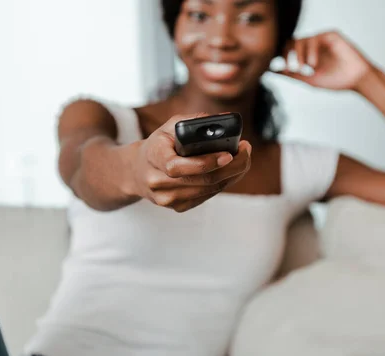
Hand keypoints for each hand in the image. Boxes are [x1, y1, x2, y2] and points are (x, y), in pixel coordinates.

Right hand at [127, 113, 251, 212]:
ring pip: (208, 190)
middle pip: (201, 180)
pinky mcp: (177, 207)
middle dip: (231, 167)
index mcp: (153, 157)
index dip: (205, 162)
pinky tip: (229, 172)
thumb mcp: (170, 127)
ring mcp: (167, 198)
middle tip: (246, 152)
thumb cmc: (159, 145)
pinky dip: (222, 184)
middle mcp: (157, 181)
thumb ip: (194, 121)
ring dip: (231, 176)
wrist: (138, 172)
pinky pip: (206, 197)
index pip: (178, 166)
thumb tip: (226, 119)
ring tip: (242, 159)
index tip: (228, 154)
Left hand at [275, 31, 374, 90]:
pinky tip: (314, 63)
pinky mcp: (331, 35)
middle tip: (292, 68)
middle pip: (292, 42)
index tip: (282, 68)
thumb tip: (273, 71)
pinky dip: (311, 50)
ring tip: (305, 67)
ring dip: (299, 54)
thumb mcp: (310, 80)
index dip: (282, 56)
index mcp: (308, 55)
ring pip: (302, 39)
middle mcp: (314, 46)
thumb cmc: (337, 81)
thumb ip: (293, 75)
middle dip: (288, 54)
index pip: (289, 49)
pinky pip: (315, 38)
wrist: (357, 81)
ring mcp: (322, 40)